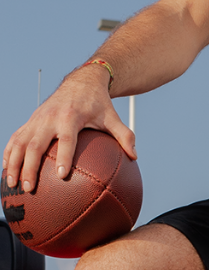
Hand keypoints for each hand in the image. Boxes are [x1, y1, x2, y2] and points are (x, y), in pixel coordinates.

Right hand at [2, 64, 135, 192]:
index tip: (63, 175)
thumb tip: (135, 157)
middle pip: (36, 144)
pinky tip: (7, 172)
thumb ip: (124, 135)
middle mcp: (51, 118)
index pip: (67, 139)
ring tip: (11, 185)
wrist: (81, 81)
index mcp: (72, 117)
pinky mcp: (30, 121)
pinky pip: (14, 139)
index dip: (65, 156)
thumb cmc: (98, 103)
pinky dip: (8, 155)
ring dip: (13, 164)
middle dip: (30, 167)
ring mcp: (37, 119)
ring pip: (19, 143)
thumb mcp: (112, 117)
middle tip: (30, 188)